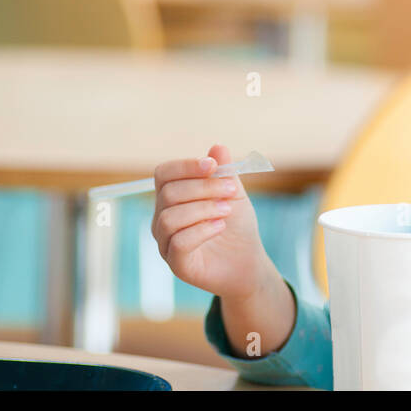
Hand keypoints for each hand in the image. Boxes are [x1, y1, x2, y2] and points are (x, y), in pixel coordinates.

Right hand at [151, 143, 270, 300]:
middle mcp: (162, 218)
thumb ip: (224, 172)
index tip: (212, 165)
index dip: (185, 166)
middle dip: (204, 188)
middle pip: (169, 193)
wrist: (248, 261)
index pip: (163, 173)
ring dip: (204, 209)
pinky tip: (220, 226)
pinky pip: (178, 242)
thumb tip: (218, 146)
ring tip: (227, 211)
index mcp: (172, 197)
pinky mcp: (176, 264)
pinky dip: (202, 230)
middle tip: (231, 191)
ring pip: (170, 217)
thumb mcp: (233, 194)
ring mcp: (166, 242)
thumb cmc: (236, 225)